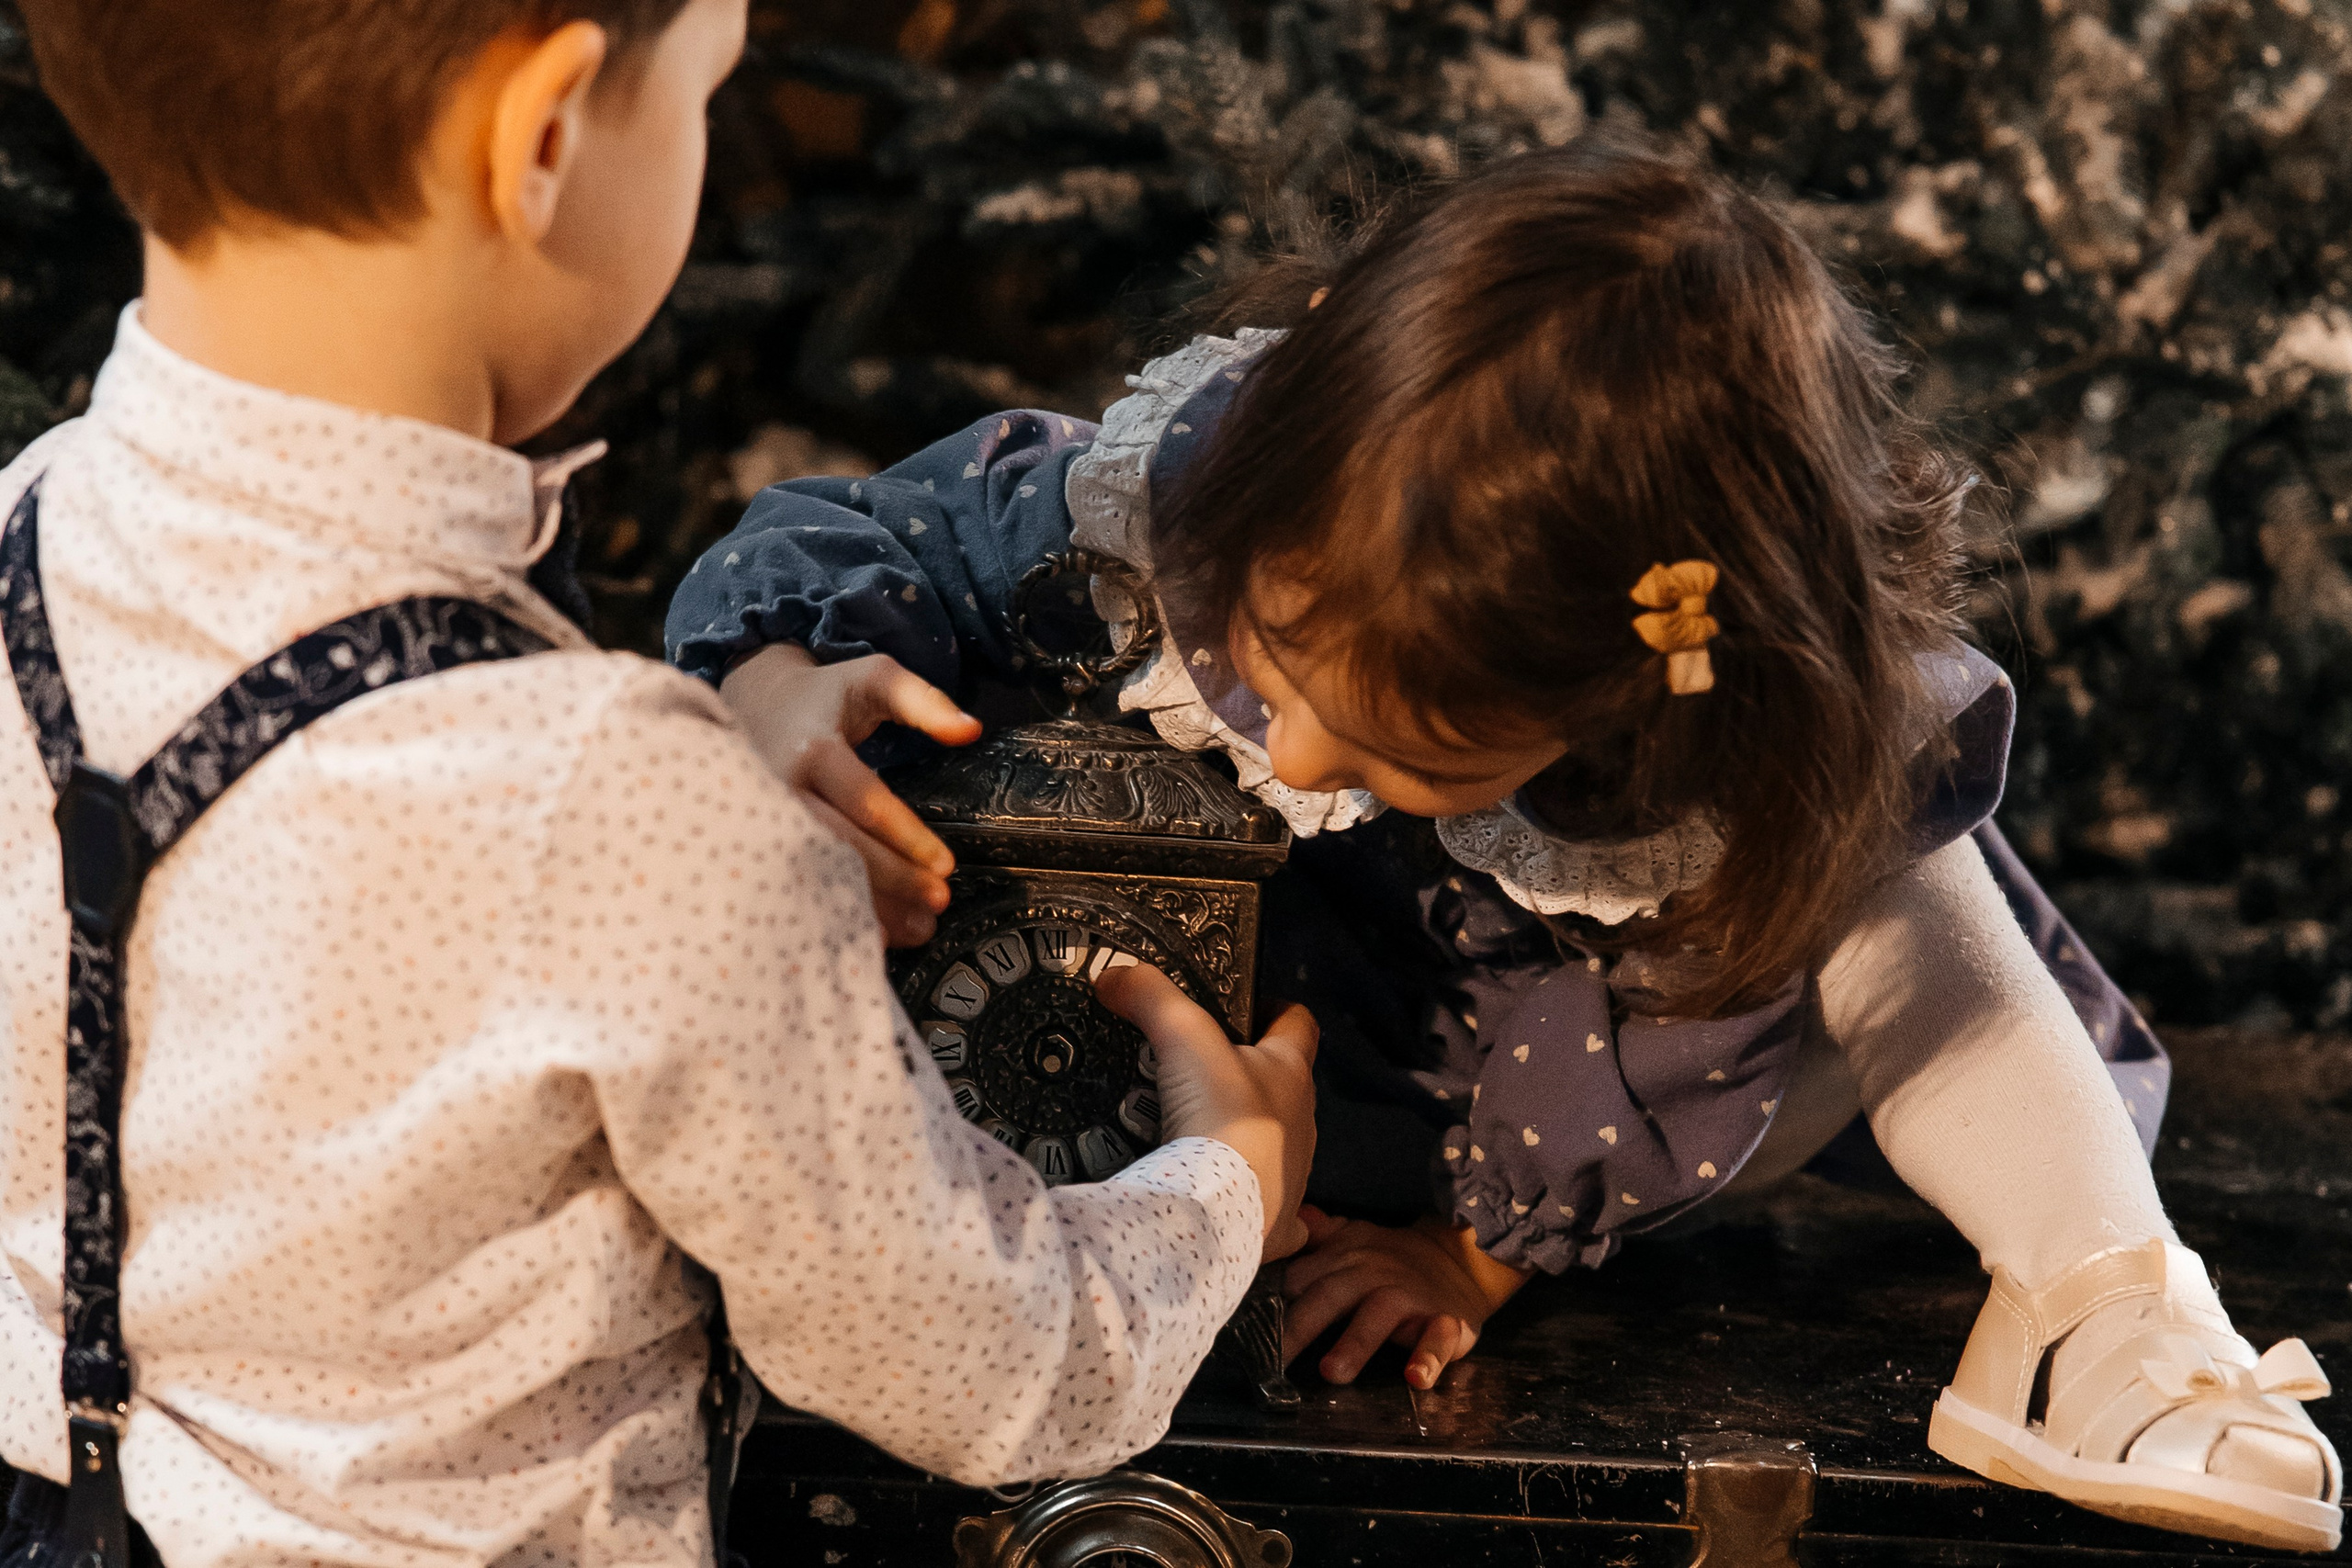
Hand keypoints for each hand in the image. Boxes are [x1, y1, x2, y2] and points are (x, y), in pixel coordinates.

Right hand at [721, 643, 982, 945]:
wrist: (754, 703)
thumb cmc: (826, 696)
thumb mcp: (875, 678)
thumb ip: (924, 700)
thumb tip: (971, 730)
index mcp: (814, 751)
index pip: (866, 801)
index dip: (908, 836)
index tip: (947, 865)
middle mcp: (781, 790)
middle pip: (841, 845)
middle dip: (894, 879)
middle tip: (938, 901)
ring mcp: (764, 822)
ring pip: (817, 873)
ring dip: (869, 906)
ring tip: (918, 928)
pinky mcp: (759, 843)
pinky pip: (799, 884)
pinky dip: (836, 911)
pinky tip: (874, 933)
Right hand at [1094, 965, 1318, 1257]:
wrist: (1219, 1214)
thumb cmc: (1218, 1116)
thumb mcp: (1182, 1038)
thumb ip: (1151, 997)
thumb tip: (1113, 975)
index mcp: (1290, 1074)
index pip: (1299, 1025)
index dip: (1276, 1009)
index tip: (1248, 1007)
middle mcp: (1301, 1123)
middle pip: (1283, 1086)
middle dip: (1249, 1076)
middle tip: (1200, 1070)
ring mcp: (1293, 1175)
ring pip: (1276, 1144)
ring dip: (1247, 1135)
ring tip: (1195, 1131)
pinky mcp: (1275, 1221)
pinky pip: (1273, 1209)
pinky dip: (1253, 1201)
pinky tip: (1224, 1198)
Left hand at [1281, 1211, 1529, 1388]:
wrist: (1459, 1259)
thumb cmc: (1392, 1259)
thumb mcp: (1354, 1239)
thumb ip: (1317, 1236)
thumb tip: (1283, 1219)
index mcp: (1345, 1259)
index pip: (1301, 1278)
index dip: (1273, 1300)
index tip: (1243, 1322)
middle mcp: (1373, 1276)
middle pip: (1331, 1298)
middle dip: (1301, 1326)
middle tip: (1275, 1357)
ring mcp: (1409, 1298)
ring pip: (1378, 1318)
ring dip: (1354, 1344)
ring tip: (1332, 1372)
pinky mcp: (1445, 1321)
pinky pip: (1437, 1340)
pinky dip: (1428, 1359)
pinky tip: (1415, 1378)